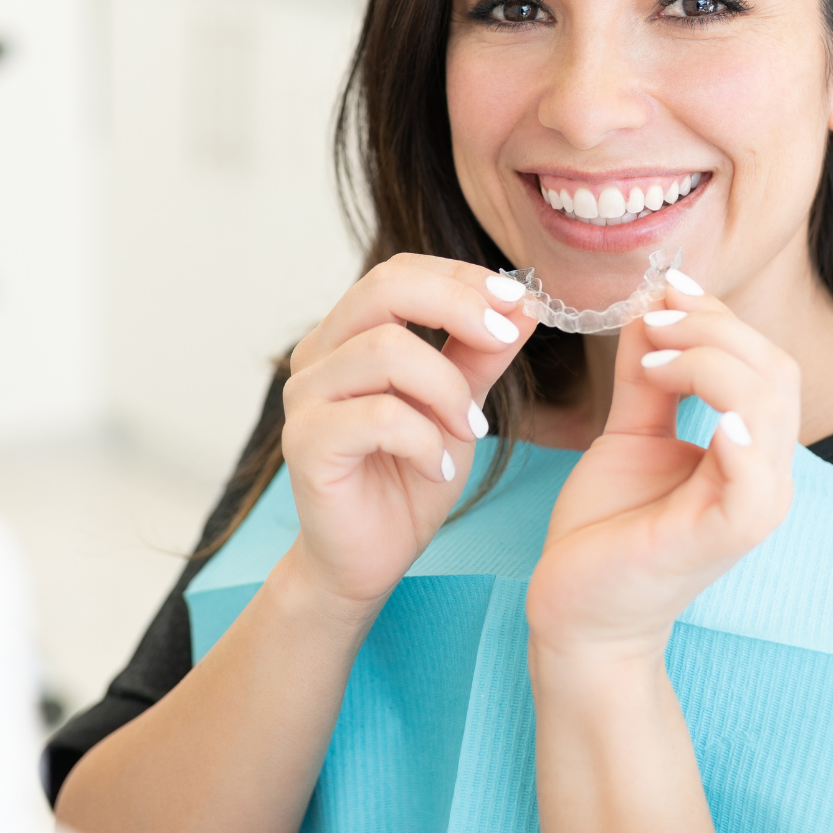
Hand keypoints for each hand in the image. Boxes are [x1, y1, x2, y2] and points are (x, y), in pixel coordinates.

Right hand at [282, 255, 537, 610]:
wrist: (369, 559)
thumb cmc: (408, 478)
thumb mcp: (459, 407)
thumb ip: (482, 355)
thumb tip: (526, 302)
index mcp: (350, 334)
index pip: (401, 273)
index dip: (461, 278)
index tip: (520, 302)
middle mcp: (319, 355)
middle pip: (384, 288)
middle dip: (458, 306)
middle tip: (504, 339)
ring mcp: (305, 397)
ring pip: (387, 351)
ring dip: (448, 389)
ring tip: (470, 432)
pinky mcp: (305, 443)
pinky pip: (378, 417)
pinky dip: (425, 440)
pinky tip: (440, 468)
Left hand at [526, 279, 798, 659]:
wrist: (577, 610)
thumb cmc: (607, 529)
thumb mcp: (630, 433)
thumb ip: (649, 376)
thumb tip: (654, 306)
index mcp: (751, 450)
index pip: (763, 361)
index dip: (719, 316)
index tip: (664, 290)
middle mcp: (766, 475)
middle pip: (774, 371)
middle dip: (714, 329)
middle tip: (653, 320)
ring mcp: (753, 507)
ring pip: (769, 405)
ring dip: (712, 363)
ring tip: (656, 359)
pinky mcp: (726, 536)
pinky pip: (755, 477)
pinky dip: (739, 431)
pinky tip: (706, 412)